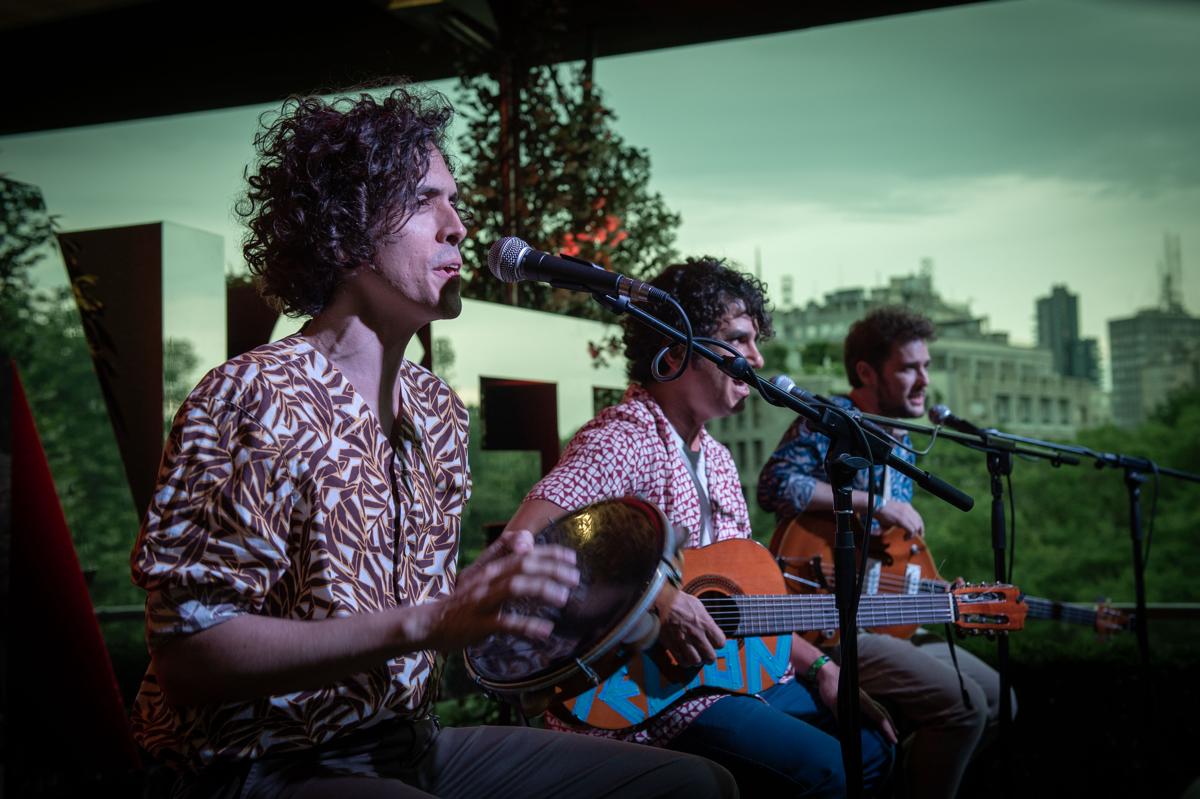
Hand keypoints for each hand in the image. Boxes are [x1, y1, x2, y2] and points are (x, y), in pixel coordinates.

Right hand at [424, 528, 579, 650]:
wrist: (430, 623)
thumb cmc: (463, 599)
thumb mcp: (482, 574)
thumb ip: (504, 556)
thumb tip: (527, 540)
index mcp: (492, 567)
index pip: (525, 553)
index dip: (551, 554)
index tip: (572, 558)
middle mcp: (488, 579)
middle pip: (524, 565)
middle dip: (552, 569)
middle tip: (575, 578)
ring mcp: (483, 600)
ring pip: (516, 588)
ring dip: (543, 590)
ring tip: (564, 598)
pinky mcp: (479, 624)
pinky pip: (506, 623)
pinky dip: (528, 626)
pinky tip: (546, 630)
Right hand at [655, 590, 725, 666]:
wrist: (659, 601)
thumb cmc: (677, 600)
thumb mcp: (697, 605)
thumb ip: (706, 619)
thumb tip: (710, 628)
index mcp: (705, 623)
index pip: (720, 643)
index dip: (717, 643)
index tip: (714, 642)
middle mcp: (696, 634)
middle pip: (710, 656)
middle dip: (709, 656)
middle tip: (706, 653)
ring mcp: (684, 641)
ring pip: (696, 662)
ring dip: (697, 660)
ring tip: (695, 655)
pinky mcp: (672, 646)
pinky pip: (682, 661)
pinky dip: (685, 661)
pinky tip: (684, 656)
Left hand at [815, 661, 898, 744]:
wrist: (826, 671)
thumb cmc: (831, 685)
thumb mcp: (833, 703)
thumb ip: (841, 716)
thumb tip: (846, 731)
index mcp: (862, 701)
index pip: (879, 717)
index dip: (887, 729)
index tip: (894, 739)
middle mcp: (866, 699)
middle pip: (883, 713)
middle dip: (891, 726)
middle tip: (896, 739)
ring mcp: (863, 697)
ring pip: (879, 710)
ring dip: (886, 721)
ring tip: (891, 731)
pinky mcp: (858, 697)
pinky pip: (873, 708)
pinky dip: (879, 716)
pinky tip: (876, 720)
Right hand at [874, 500, 924, 537]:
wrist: (875, 506)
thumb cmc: (882, 513)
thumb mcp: (894, 515)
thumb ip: (900, 521)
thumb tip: (903, 531)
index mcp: (907, 507)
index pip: (918, 518)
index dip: (920, 527)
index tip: (919, 533)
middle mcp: (908, 509)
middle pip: (919, 522)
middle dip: (919, 532)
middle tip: (917, 538)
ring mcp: (905, 513)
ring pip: (916, 527)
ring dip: (913, 534)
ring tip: (907, 538)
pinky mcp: (901, 519)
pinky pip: (911, 530)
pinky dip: (910, 536)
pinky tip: (905, 538)